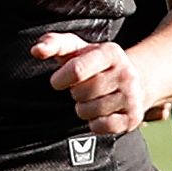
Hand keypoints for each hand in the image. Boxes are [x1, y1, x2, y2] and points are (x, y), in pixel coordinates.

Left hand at [28, 30, 142, 138]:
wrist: (134, 80)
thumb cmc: (94, 64)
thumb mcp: (76, 48)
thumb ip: (53, 44)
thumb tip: (37, 50)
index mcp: (111, 52)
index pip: (77, 70)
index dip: (60, 79)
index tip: (60, 80)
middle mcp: (126, 73)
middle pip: (82, 93)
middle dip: (75, 93)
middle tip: (82, 89)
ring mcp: (132, 96)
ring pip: (89, 111)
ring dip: (83, 109)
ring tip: (91, 100)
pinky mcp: (133, 117)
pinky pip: (101, 126)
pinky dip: (94, 123)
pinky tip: (101, 113)